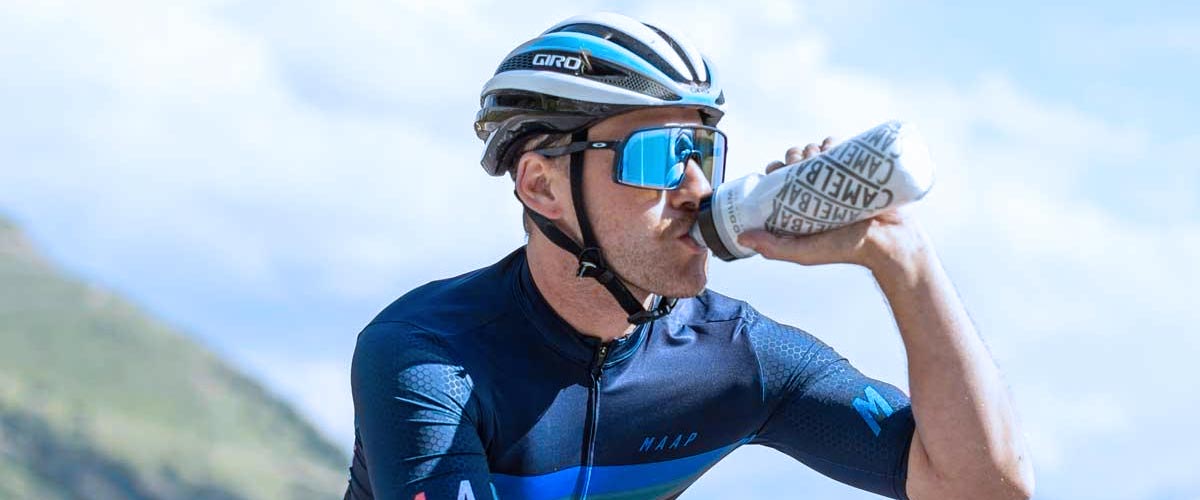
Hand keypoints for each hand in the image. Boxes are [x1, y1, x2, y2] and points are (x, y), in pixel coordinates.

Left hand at [738, 137, 931, 273]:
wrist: (890, 241)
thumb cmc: (848, 249)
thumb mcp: (804, 252)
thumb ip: (774, 248)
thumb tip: (743, 237)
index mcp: (801, 205)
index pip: (779, 179)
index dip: (775, 171)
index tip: (777, 171)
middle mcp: (817, 190)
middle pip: (796, 161)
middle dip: (794, 156)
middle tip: (801, 165)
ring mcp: (837, 178)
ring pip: (816, 151)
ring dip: (812, 148)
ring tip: (819, 159)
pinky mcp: (856, 168)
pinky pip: (840, 145)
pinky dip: (833, 142)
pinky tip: (832, 147)